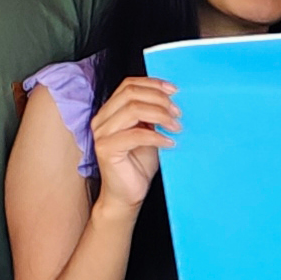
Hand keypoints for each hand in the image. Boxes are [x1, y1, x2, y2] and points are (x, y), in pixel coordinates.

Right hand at [90, 77, 178, 214]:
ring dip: (160, 116)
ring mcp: (102, 133)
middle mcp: (102, 119)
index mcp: (110, 111)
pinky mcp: (106, 149)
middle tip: (178, 113)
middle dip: (159, 99)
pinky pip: (135, 135)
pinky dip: (156, 136)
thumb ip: (153, 116)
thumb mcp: (149, 134)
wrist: (127, 195)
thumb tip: (173, 100)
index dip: (153, 84)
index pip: (129, 84)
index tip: (175, 91)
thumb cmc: (138, 166)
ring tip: (176, 127)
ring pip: (133, 110)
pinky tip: (170, 143)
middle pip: (131, 93)